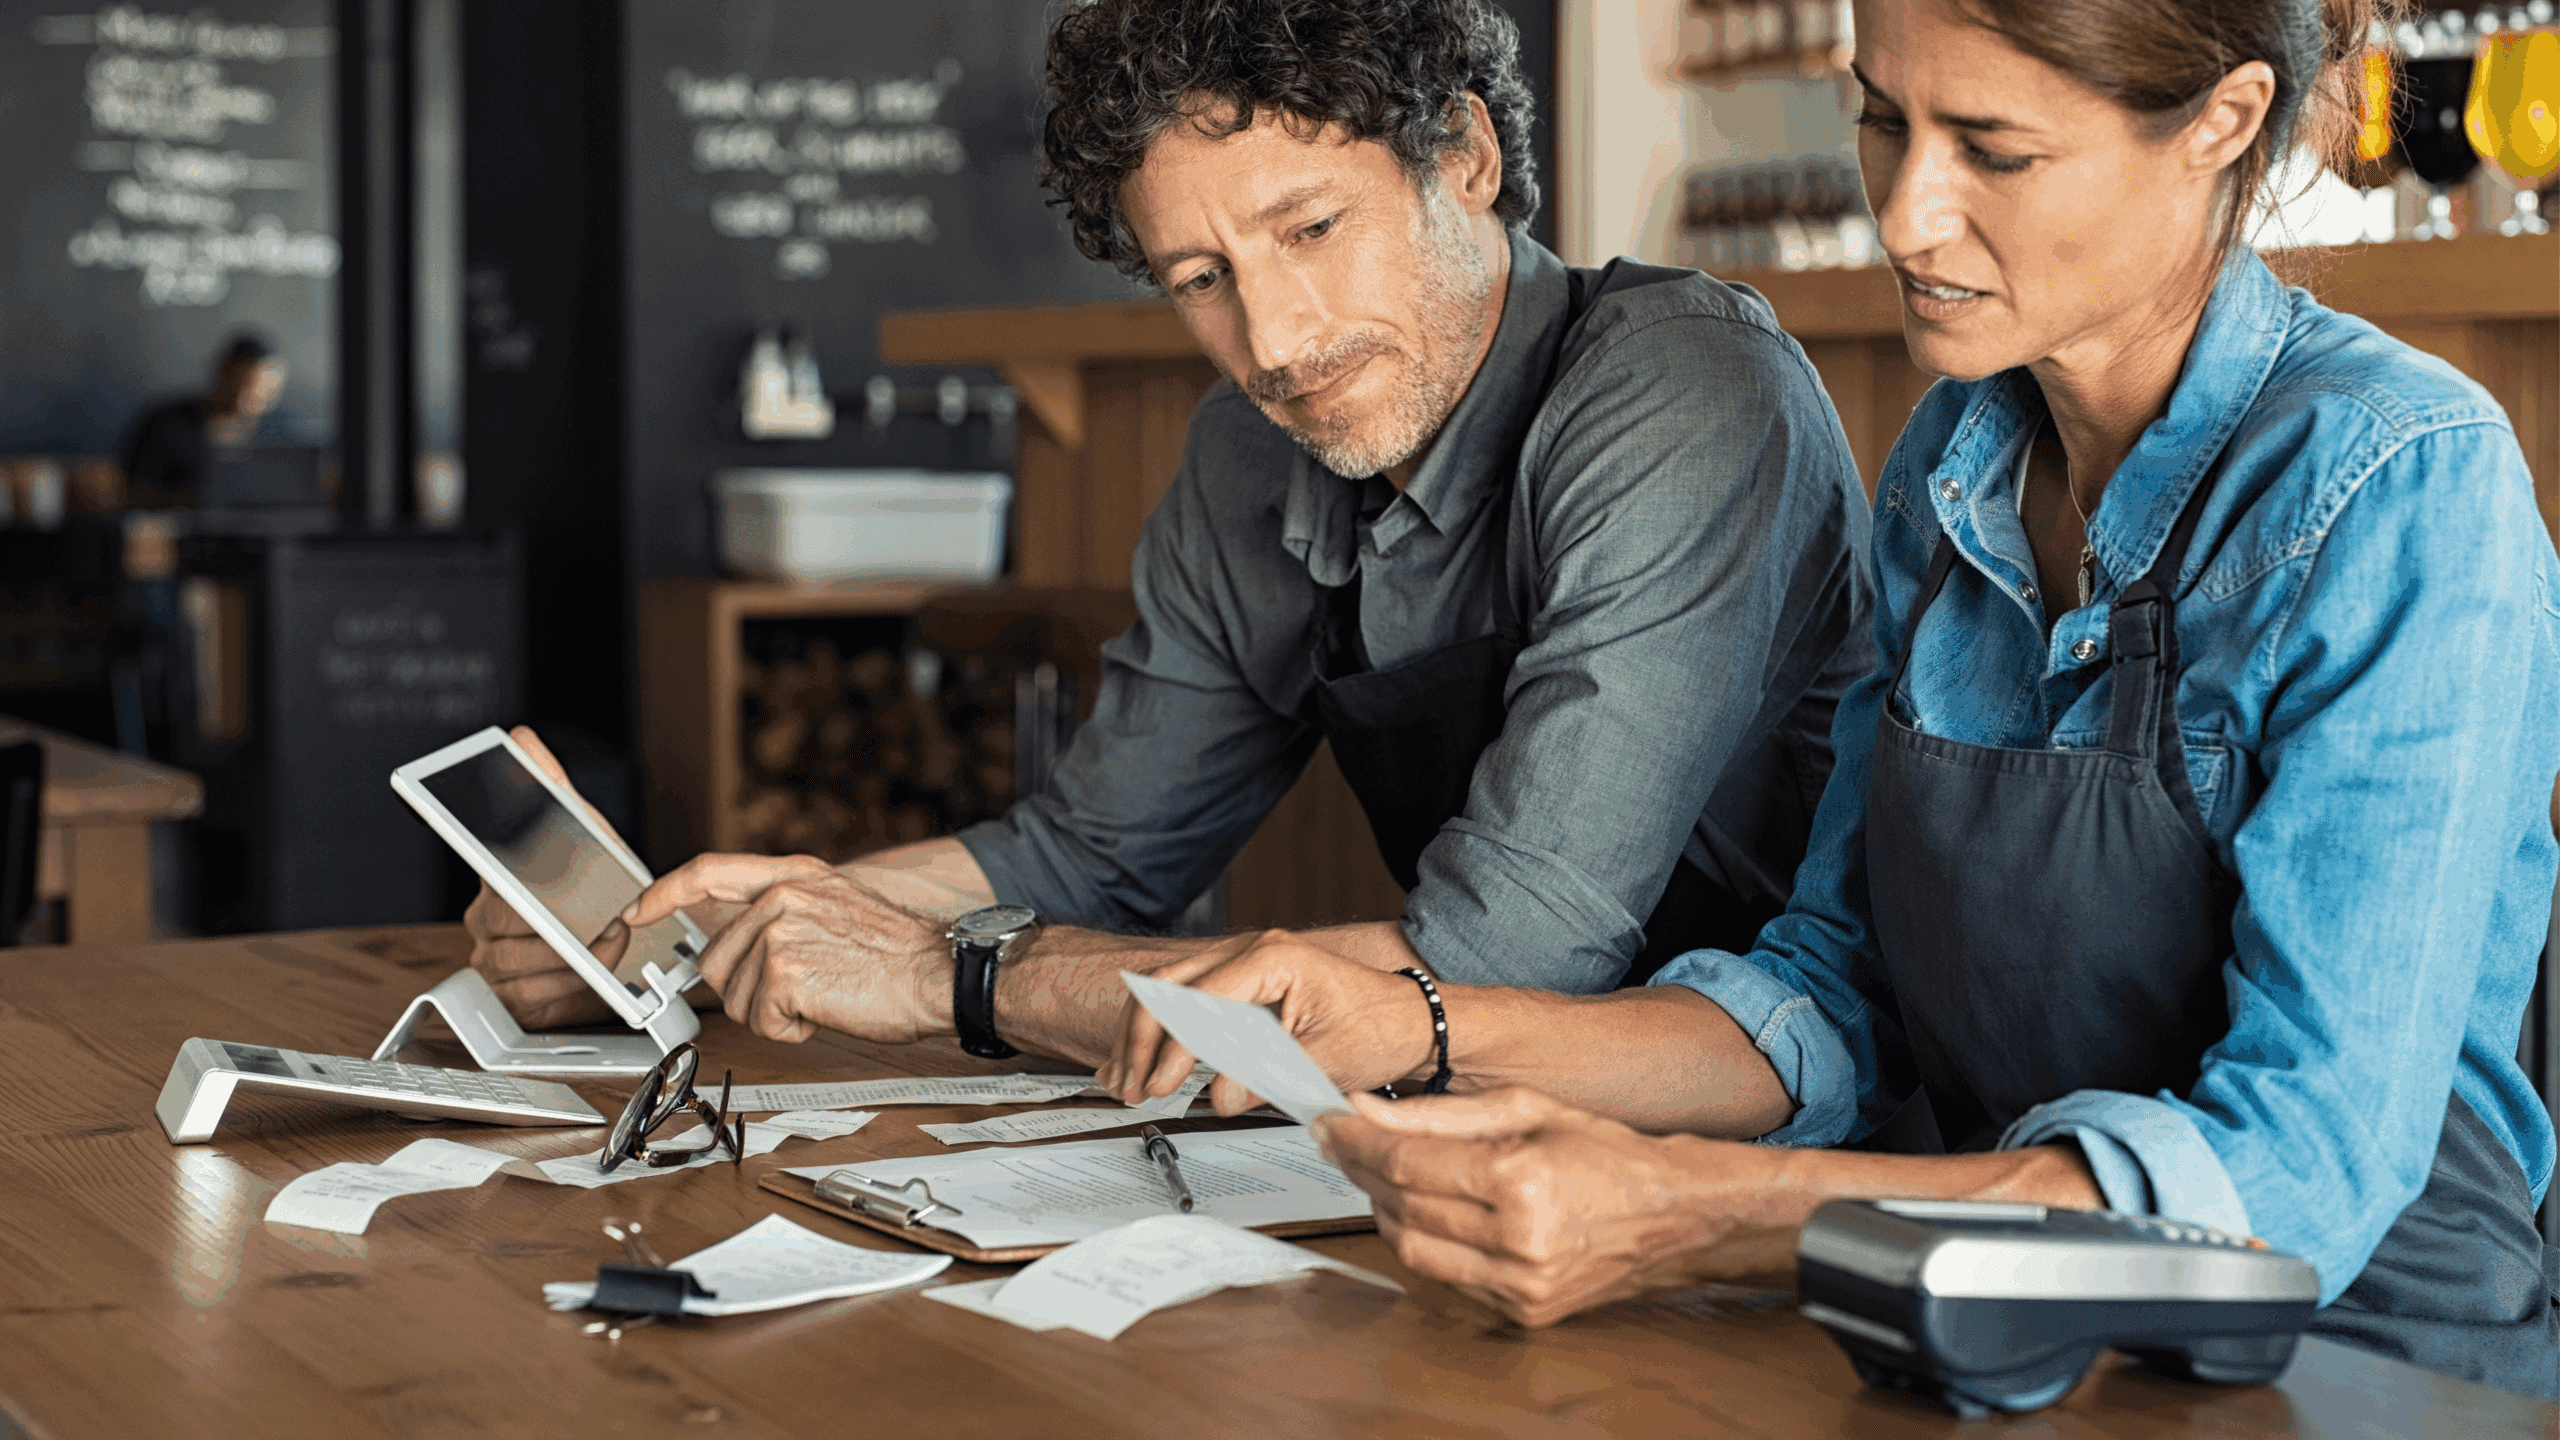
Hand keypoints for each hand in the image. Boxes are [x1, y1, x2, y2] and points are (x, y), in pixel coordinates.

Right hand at [463, 726, 619, 1027]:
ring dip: (571, 956)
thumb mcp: (579, 829)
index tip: (524, 885)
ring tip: (608, 943)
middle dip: (562, 922)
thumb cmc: (586, 882)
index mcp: (496, 874)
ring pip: (518, 961)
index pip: (486, 867)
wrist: (605, 940)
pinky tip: (588, 973)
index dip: (505, 875)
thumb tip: (520, 738)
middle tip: (604, 920)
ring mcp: (491, 958)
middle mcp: (485, 916)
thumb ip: (550, 785)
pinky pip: (528, 996)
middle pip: (508, 921)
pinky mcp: (508, 996)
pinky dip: (566, 986)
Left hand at [622, 854, 946, 1043]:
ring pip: (737, 997)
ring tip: (826, 994)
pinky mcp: (784, 972)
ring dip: (776, 1012)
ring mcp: (779, 932)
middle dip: (749, 991)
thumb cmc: (898, 955)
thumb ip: (781, 913)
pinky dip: (793, 1030)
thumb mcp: (834, 908)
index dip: (663, 893)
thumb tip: (733, 945)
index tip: (637, 912)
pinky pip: (761, 1022)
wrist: (940, 973)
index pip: (707, 872)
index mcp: (793, 875)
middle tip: (804, 989)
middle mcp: (781, 896)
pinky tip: (828, 1009)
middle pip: (716, 960)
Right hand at [1101, 930, 1438, 1114]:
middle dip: (1140, 1039)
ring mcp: (1244, 964)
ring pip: (1167, 990)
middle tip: (1130, 1086)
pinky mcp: (1243, 984)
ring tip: (1123, 1080)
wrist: (1412, 1022)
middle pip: (1167, 986)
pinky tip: (1140, 1061)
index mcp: (1272, 958)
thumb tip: (1218, 1096)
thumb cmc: (1382, 1029)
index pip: (1199, 1000)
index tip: (1159, 1086)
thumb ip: (1268, 1075)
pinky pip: (1185, 1000)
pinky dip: (1159, 1031)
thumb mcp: (1327, 1060)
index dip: (1172, 1048)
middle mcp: (1252, 950)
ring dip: (1140, 1036)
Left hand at [1314, 1088, 1797, 1326]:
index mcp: (1521, 1181)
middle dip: (1362, 1170)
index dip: (1357, 1141)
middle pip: (1402, 1205)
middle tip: (1343, 1143)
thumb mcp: (1526, 1108)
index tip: (1330, 1123)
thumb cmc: (1607, 1153)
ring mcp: (1521, 1284)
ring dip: (1385, 1209)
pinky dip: (1424, 1241)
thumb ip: (1439, 1112)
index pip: (1408, 1162)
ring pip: (1414, 1248)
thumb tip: (1368, 1109)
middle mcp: (1520, 1240)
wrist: (1673, 1214)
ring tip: (1380, 1174)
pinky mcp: (1523, 1311)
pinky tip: (1422, 1211)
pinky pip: (1446, 1277)